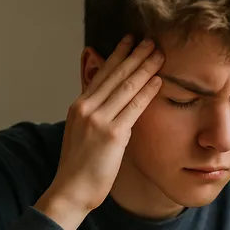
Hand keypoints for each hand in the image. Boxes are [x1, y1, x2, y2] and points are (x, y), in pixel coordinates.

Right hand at [35, 36, 163, 229]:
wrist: (70, 190)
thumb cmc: (79, 169)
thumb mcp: (81, 135)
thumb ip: (95, 118)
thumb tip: (110, 108)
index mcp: (79, 107)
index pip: (101, 74)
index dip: (117, 55)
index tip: (130, 40)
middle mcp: (86, 108)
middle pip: (115, 75)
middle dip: (134, 55)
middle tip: (151, 39)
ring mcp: (98, 120)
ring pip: (126, 87)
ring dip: (145, 67)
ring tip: (159, 53)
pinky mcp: (111, 134)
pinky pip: (134, 107)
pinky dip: (147, 91)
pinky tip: (159, 80)